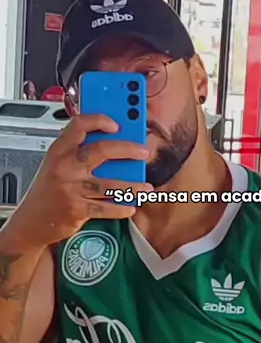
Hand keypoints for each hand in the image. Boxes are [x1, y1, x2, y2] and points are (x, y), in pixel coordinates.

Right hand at [7, 114, 151, 248]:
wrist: (31, 221)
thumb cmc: (48, 191)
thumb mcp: (57, 165)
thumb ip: (79, 153)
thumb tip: (115, 144)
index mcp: (59, 151)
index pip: (79, 125)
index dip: (100, 120)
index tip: (117, 124)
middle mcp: (65, 166)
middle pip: (102, 150)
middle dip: (128, 149)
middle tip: (143, 153)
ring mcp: (71, 188)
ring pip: (110, 184)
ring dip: (133, 186)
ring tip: (146, 187)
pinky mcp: (76, 208)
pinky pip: (106, 207)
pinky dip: (121, 208)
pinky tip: (130, 207)